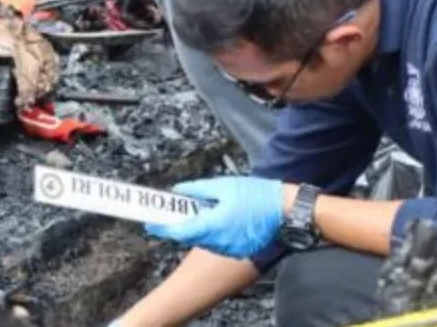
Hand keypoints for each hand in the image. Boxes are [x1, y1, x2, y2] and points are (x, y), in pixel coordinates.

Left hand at [144, 176, 284, 257]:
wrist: (287, 213)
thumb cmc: (258, 196)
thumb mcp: (225, 186)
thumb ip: (198, 189)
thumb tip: (179, 190)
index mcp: (212, 225)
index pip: (179, 230)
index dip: (161, 228)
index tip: (149, 224)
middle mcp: (218, 242)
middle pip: (190, 236)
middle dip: (181, 225)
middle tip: (173, 213)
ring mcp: (229, 249)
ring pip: (205, 240)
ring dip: (199, 228)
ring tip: (206, 210)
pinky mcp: (239, 251)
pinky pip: (219, 243)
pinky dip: (214, 233)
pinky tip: (223, 219)